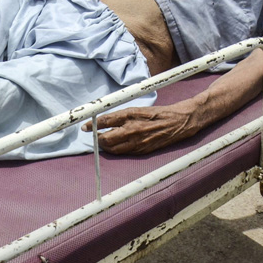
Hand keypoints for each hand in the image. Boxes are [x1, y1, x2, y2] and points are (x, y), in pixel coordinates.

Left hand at [81, 103, 200, 154]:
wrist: (178, 122)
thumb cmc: (157, 113)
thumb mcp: (137, 109)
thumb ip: (120, 115)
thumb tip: (103, 120)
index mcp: (130, 115)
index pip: (105, 121)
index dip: (92, 125)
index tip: (84, 126)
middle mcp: (132, 129)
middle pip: (106, 139)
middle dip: (97, 138)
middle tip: (93, 135)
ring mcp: (137, 141)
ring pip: (113, 148)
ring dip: (105, 146)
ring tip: (102, 142)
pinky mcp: (143, 150)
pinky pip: (124, 152)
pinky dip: (116, 150)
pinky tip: (114, 146)